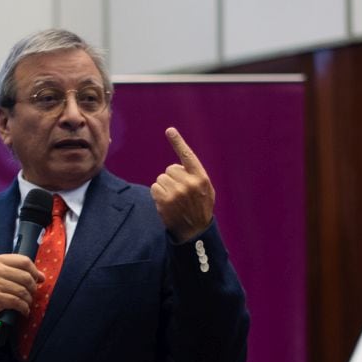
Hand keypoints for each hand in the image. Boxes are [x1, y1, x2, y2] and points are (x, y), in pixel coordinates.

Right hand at [0, 253, 45, 320]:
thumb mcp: (3, 273)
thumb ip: (21, 271)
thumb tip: (42, 277)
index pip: (25, 261)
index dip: (35, 271)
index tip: (38, 279)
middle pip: (26, 277)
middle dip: (33, 288)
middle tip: (31, 294)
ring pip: (23, 291)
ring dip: (28, 300)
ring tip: (27, 303)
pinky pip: (17, 302)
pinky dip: (24, 308)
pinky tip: (24, 310)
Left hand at [151, 127, 214, 241]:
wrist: (195, 232)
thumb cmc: (200, 208)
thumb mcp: (206, 190)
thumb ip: (195, 175)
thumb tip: (179, 164)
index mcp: (201, 178)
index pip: (188, 156)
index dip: (178, 142)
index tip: (169, 130)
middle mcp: (189, 183)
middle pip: (169, 169)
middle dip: (172, 178)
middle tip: (179, 192)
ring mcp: (177, 192)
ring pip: (161, 178)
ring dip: (164, 187)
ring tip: (174, 199)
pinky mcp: (165, 201)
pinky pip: (155, 188)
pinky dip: (158, 194)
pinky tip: (167, 203)